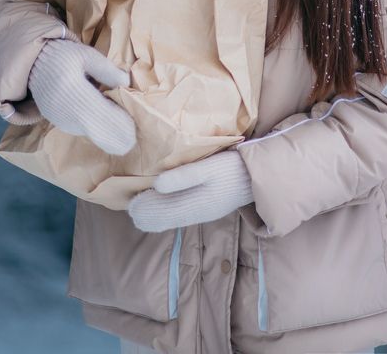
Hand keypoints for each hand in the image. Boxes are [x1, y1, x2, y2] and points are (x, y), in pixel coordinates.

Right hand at [28, 39, 136, 155]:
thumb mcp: (88, 55)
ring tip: (117, 116)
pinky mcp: (61, 126)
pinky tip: (102, 114)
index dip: (121, 122)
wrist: (35, 64)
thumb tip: (127, 84)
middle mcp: (66, 112)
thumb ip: (108, 70)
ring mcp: (62, 122)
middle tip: (131, 129)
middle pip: (100, 132)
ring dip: (108, 129)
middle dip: (118, 132)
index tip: (135, 123)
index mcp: (73, 91)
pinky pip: (86, 131)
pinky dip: (97, 126)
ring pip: (94, 134)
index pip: (103, 114)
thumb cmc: (64, 56)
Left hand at [127, 149, 252, 232]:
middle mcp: (196, 214)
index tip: (129, 201)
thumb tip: (156, 184)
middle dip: (146, 212)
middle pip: (164, 218)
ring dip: (155, 211)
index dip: (144, 208)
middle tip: (129, 204)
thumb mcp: (208, 168)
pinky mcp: (206, 207)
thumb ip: (183, 176)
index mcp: (194, 206)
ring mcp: (201, 212)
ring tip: (138, 204)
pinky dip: (167, 208)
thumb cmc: (231, 168)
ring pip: (171, 217)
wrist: (257, 176)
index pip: (161, 213)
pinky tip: (160, 201)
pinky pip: (181, 213)